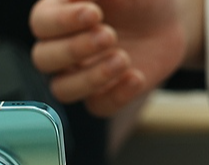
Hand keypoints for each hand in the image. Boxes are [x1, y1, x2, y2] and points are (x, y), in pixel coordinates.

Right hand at [29, 0, 187, 115]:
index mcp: (58, 15)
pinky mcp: (105, 94)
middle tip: (109, 35)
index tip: (94, 13)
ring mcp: (82, 74)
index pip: (41, 24)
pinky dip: (117, 96)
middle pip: (43, 59)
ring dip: (90, 78)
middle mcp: (63, 47)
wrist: (167, 22)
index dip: (63, 22)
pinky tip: (137, 77)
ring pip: (63, 89)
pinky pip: (99, 107)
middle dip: (74, 50)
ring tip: (123, 58)